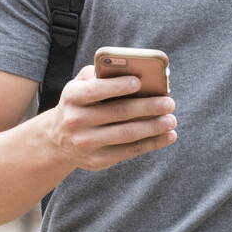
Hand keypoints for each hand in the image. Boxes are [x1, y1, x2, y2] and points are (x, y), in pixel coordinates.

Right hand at [47, 65, 176, 171]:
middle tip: (169, 103)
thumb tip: (135, 71)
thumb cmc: (81, 103)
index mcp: (72, 96)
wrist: (59, 139)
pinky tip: (167, 136)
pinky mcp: (97, 160)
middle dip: (147, 107)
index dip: (117, 86)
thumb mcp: (81, 85)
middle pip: (118, 112)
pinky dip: (152, 143)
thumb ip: (101, 74)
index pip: (95, 90)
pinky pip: (129, 151)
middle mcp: (75, 120)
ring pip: (127, 134)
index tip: (139, 81)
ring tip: (171, 120)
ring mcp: (86, 143)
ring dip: (153, 127)